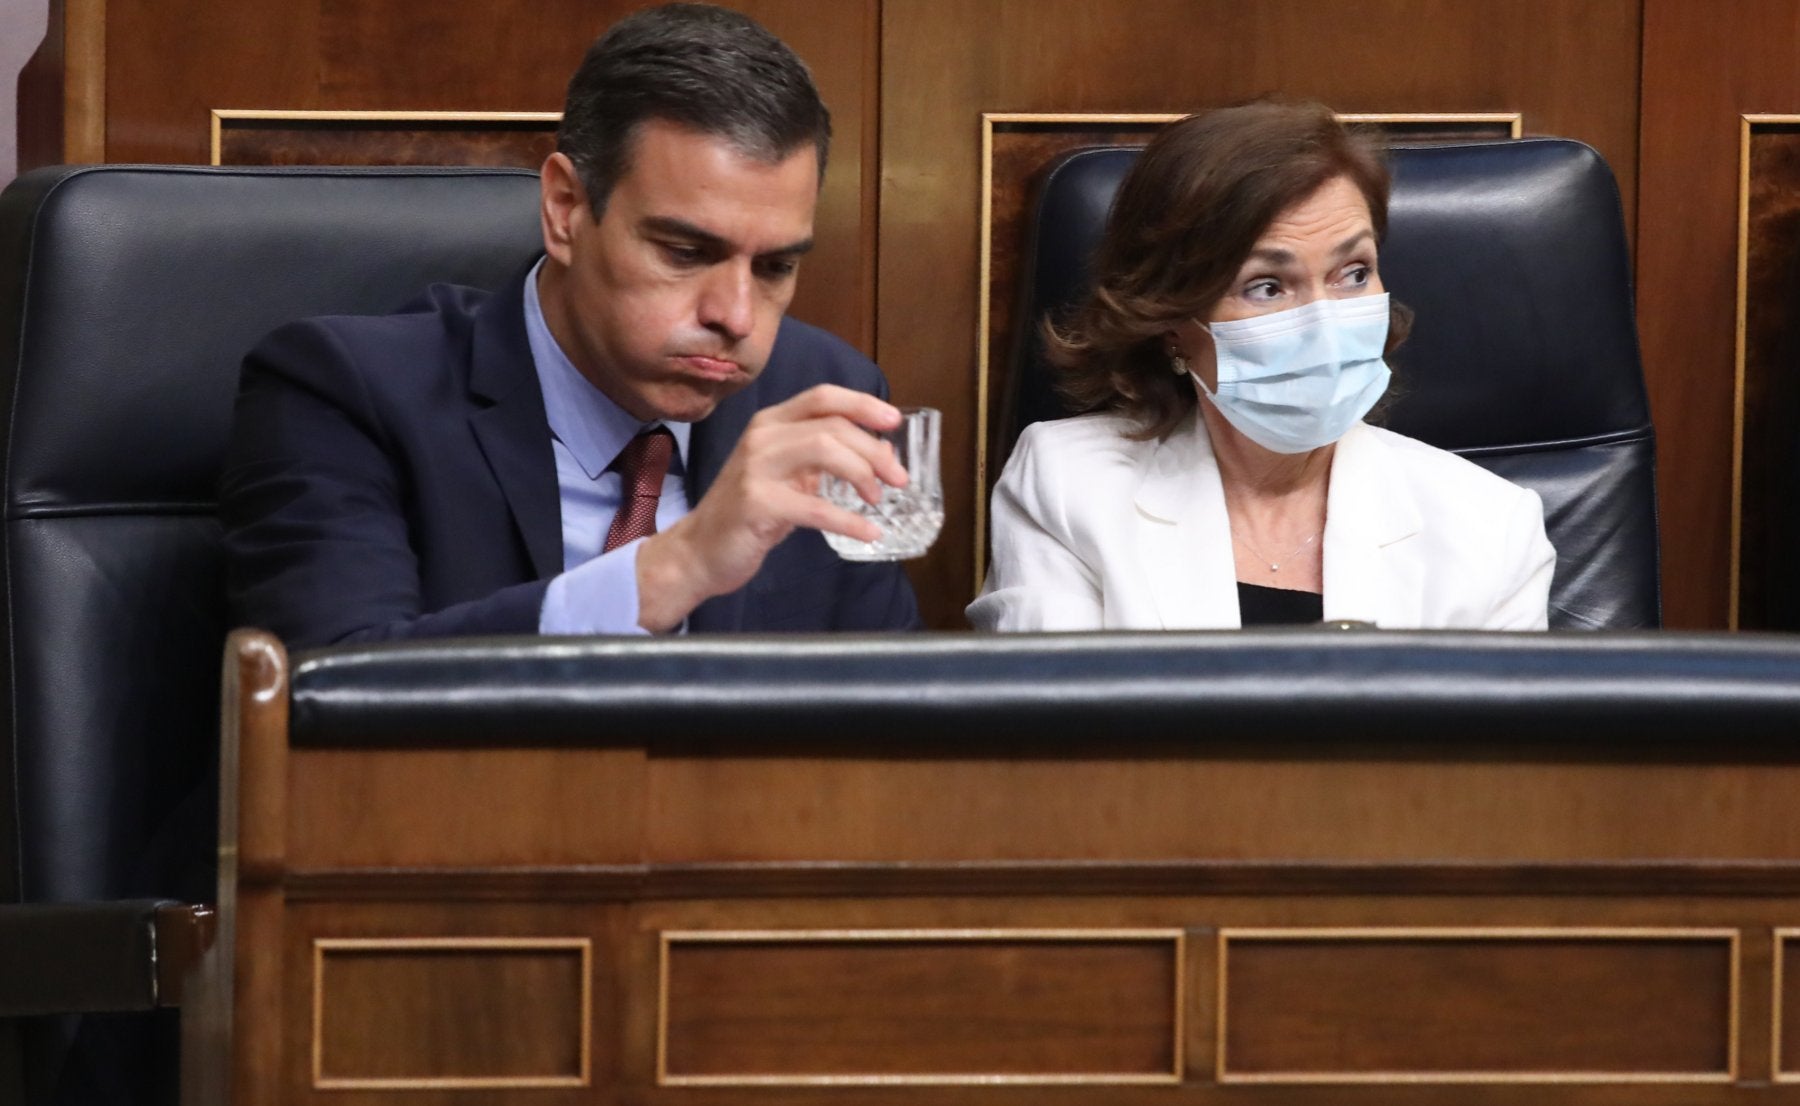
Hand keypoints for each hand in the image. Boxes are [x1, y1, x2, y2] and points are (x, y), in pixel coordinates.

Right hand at [634, 384, 906, 631]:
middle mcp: (762, 436)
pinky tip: (869, 533)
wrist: (700, 551)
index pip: (823, 397)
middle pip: (833, 426)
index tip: (894, 422)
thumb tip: (882, 452)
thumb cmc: (751, 512)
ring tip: (877, 501)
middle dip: (874, 451)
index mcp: (771, 422)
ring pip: (825, 450)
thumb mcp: (789, 476)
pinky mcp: (757, 503)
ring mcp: (756, 468)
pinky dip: (849, 521)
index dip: (863, 405)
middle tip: (898, 479)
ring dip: (863, 475)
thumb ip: (826, 459)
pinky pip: (815, 507)